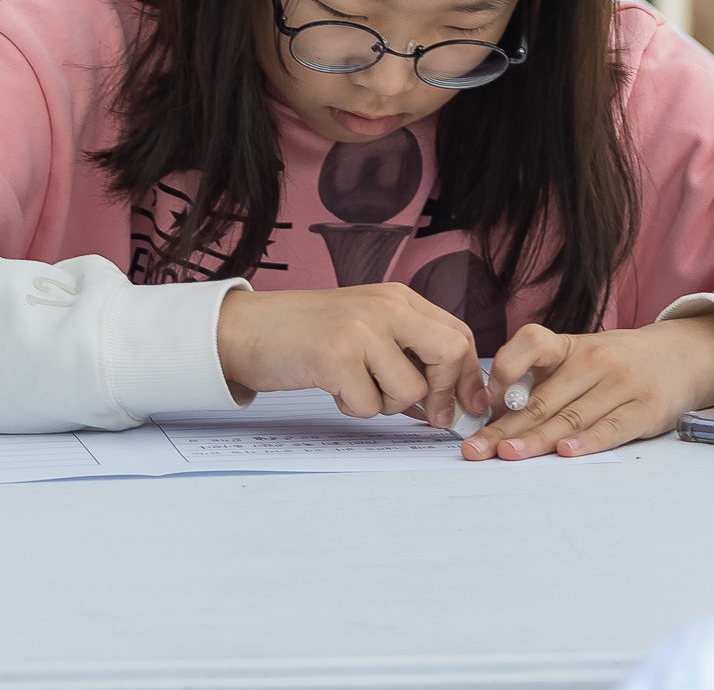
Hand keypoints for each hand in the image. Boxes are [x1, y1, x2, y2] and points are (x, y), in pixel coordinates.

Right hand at [217, 284, 491, 426]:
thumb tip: (451, 403)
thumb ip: (405, 353)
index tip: (466, 407)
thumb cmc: (305, 335)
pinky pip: (370, 406)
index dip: (468, 377)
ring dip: (386, 404)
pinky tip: (331, 387)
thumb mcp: (365, 329)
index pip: (457, 334)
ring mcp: (360, 329)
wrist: (244, 328)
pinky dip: (353, 408)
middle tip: (433, 417)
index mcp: (396, 297)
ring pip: (411, 390)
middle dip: (447, 394)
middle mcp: (384, 306)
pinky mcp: (335, 356)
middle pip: (450, 353)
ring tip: (354, 386)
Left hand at [461, 310, 713, 461]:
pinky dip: (588, 441)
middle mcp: (593, 360)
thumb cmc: (616, 363)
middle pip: (542, 398)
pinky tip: (565, 452)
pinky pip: (612, 427)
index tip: (483, 398)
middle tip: (476, 449)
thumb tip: (494, 413)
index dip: (504, 367)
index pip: (531, 343)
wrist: (681, 356)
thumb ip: (542, 380)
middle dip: (504, 427)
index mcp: (569, 346)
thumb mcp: (578, 357)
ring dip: (537, 439)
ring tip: (508, 454)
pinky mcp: (647, 409)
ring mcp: (622, 384)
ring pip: (571, 416)